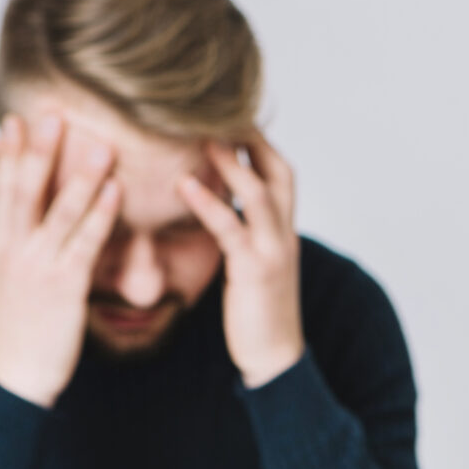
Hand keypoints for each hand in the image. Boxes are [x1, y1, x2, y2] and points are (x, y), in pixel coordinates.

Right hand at [0, 114, 120, 406]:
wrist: (18, 375)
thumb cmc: (22, 326)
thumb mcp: (10, 277)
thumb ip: (17, 242)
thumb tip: (21, 218)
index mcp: (0, 245)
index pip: (4, 189)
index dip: (11, 153)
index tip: (19, 117)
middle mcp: (14, 250)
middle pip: (26, 190)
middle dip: (40, 149)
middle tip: (55, 110)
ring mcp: (38, 266)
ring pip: (59, 211)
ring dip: (79, 173)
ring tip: (98, 140)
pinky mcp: (64, 287)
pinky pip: (85, 243)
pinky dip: (100, 213)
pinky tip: (116, 189)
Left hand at [177, 133, 304, 387]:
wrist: (274, 357)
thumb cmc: (257, 311)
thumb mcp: (252, 263)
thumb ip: (242, 232)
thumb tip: (220, 208)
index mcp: (283, 230)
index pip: (279, 171)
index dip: (258, 141)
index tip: (228, 115)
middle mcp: (285, 233)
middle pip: (279, 170)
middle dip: (252, 139)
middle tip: (217, 111)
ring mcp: (274, 250)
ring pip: (261, 193)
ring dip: (232, 162)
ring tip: (201, 135)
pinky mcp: (256, 270)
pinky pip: (232, 229)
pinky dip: (209, 203)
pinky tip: (183, 186)